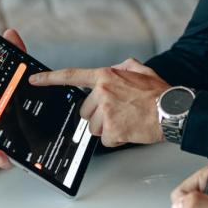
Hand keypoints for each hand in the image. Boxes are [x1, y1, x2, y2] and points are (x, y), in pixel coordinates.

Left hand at [28, 58, 170, 147]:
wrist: (172, 111)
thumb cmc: (159, 93)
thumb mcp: (141, 70)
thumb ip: (123, 67)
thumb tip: (116, 69)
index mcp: (106, 76)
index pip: (72, 76)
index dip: (50, 78)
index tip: (34, 80)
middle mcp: (103, 92)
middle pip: (86, 111)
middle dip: (99, 115)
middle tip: (119, 113)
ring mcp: (106, 111)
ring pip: (94, 127)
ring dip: (109, 128)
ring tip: (127, 121)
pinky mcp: (112, 129)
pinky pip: (106, 140)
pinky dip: (117, 139)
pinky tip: (130, 130)